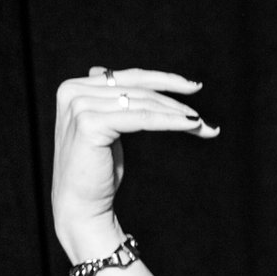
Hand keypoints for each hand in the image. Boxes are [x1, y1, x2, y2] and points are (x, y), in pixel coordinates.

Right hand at [52, 67, 215, 260]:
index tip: (192, 87)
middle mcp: (73, 92)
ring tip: (203, 126)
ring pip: (144, 104)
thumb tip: (103, 70)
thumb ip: (106, 99)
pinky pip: (142, 119)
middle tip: (203, 116)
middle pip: (138, 90)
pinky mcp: (90, 123)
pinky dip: (170, 121)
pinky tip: (192, 125)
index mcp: (74, 87)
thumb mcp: (105, 127)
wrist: (80, 204)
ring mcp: (80, 106)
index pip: (128, 77)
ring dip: (178, 114)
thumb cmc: (97, 169)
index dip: (163, 80)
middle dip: (175, 102)